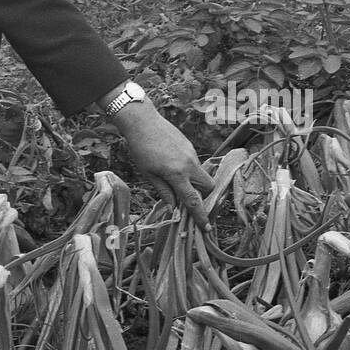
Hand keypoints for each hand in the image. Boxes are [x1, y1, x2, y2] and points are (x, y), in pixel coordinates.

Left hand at [108, 97, 213, 226]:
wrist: (142, 121)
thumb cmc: (140, 148)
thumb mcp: (148, 174)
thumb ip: (164, 192)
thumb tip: (174, 209)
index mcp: (177, 174)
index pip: (193, 201)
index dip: (200, 216)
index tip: (206, 228)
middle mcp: (189, 165)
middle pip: (208, 187)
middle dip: (204, 197)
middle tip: (191, 200)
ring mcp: (192, 154)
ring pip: (202, 175)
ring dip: (195, 183)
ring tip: (176, 181)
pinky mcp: (190, 146)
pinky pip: (195, 164)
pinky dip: (190, 171)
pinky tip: (173, 166)